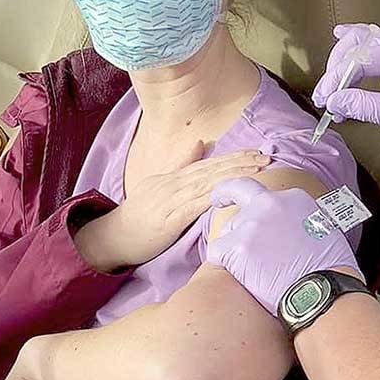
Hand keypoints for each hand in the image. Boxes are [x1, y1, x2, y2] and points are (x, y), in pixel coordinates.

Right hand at [76, 140, 272, 270]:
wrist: (112, 236)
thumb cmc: (138, 216)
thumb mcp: (159, 185)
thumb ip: (181, 166)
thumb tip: (200, 143)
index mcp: (173, 177)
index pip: (208, 163)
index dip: (233, 157)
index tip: (257, 152)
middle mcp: (173, 184)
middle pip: (211, 169)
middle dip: (240, 162)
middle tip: (266, 155)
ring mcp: (170, 200)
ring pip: (207, 183)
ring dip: (233, 175)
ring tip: (256, 169)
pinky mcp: (168, 219)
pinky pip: (193, 206)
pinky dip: (213, 197)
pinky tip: (229, 190)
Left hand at [206, 181, 361, 318]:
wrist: (324, 292)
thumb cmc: (332, 271)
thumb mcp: (327, 230)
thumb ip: (303, 221)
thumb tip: (296, 228)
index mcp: (294, 198)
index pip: (262, 195)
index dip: (251, 202)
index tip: (237, 199)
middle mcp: (271, 203)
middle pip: (238, 204)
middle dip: (229, 209)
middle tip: (222, 212)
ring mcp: (252, 224)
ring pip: (226, 233)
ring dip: (234, 251)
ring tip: (256, 273)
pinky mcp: (237, 247)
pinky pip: (215, 253)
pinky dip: (224, 266)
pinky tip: (243, 278)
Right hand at [311, 25, 379, 158]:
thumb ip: (367, 106)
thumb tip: (335, 101)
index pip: (362, 57)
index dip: (339, 77)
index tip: (326, 98)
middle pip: (356, 45)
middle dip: (336, 71)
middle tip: (324, 97)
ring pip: (359, 46)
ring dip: (341, 66)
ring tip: (329, 92)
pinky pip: (368, 54)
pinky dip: (351, 59)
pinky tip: (337, 40)